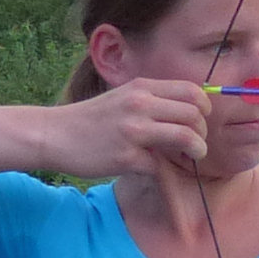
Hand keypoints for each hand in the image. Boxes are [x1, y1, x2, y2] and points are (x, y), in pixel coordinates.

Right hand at [50, 80, 211, 180]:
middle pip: (193, 114)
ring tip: (194, 156)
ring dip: (197, 150)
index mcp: (141, 88)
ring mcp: (133, 131)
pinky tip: (155, 168)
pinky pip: (160, 165)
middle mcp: (139, 105)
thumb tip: (188, 112)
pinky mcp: (126, 157)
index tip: (202, 121)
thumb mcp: (122, 98)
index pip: (191, 90)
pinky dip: (162, 169)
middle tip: (198, 143)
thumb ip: (152, 101)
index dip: (205, 107)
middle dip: (203, 132)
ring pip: (185, 137)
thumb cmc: (91, 119)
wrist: (54, 135)